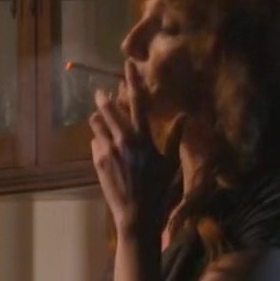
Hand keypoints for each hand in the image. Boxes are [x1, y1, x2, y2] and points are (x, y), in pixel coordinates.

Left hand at [88, 62, 176, 236]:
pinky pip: (95, 142)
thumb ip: (174, 138)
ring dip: (99, 119)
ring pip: (97, 124)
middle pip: (109, 108)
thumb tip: (184, 117)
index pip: (137, 102)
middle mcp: (124, 140)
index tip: (128, 66)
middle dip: (104, 98)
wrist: (136, 214)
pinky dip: (99, 140)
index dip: (133, 81)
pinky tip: (106, 147)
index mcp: (144, 138)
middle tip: (101, 93)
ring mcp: (108, 150)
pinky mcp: (98, 161)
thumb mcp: (170, 163)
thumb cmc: (158, 189)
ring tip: (101, 120)